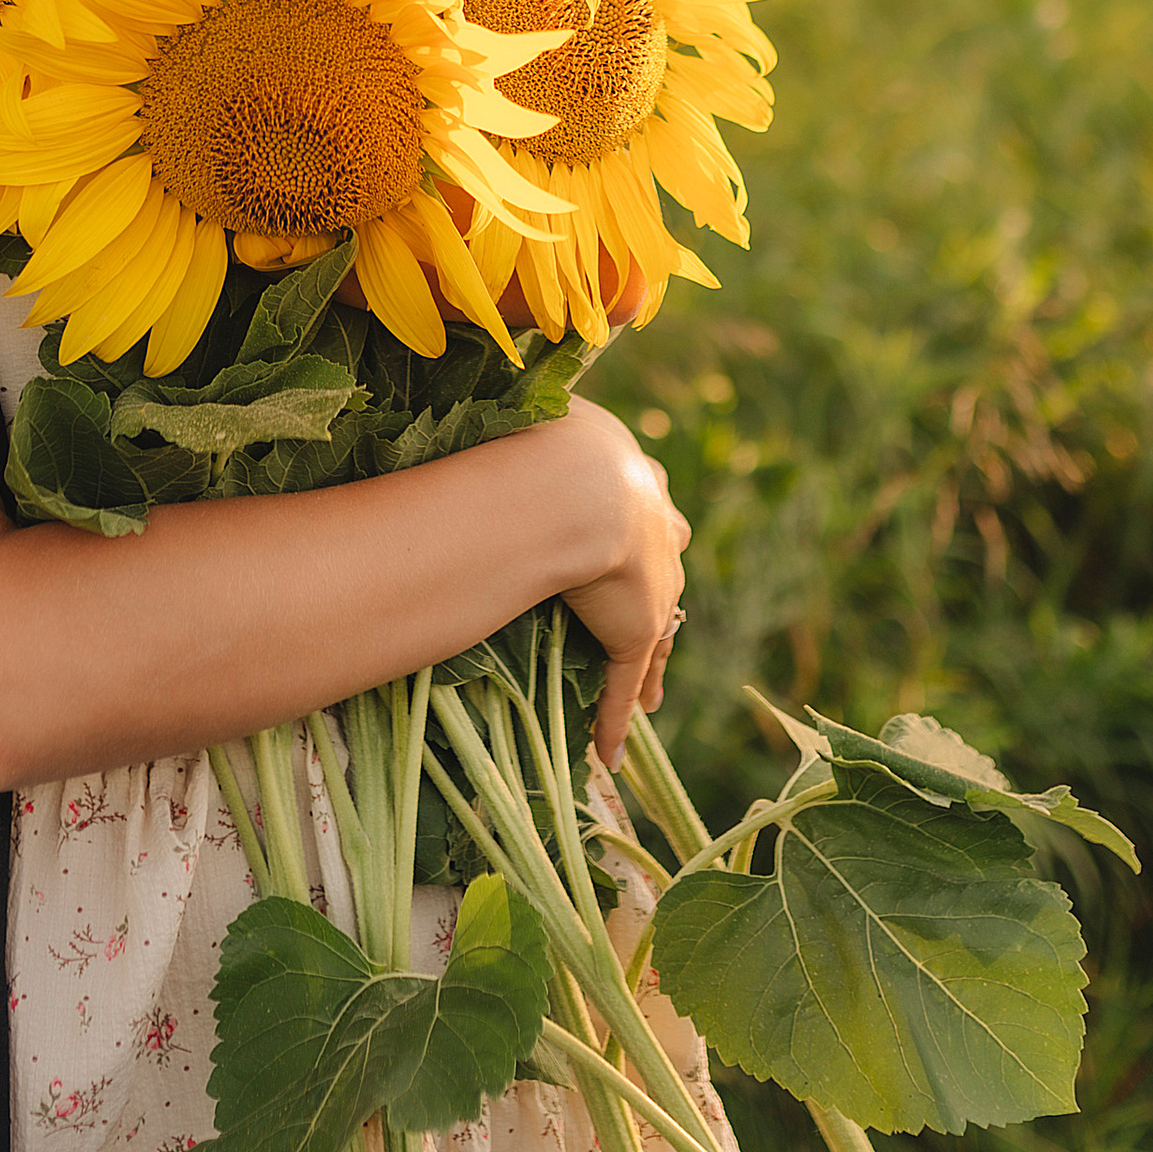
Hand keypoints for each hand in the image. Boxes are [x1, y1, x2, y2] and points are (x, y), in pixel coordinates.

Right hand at [527, 395, 690, 765]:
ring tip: (651, 698)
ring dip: (655, 664)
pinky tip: (612, 752)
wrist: (579, 487)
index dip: (643, 525)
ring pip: (662, 631)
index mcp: (635, 475)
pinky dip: (616, 718)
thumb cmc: (547, 441)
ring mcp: (654, 582)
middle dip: (664, 588)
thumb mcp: (539, 415)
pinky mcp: (638, 627)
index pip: (648, 503)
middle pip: (669, 564)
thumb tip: (483, 399)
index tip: (639, 539)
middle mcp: (658, 527)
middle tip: (659, 615)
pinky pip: (626, 684)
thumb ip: (523, 421)